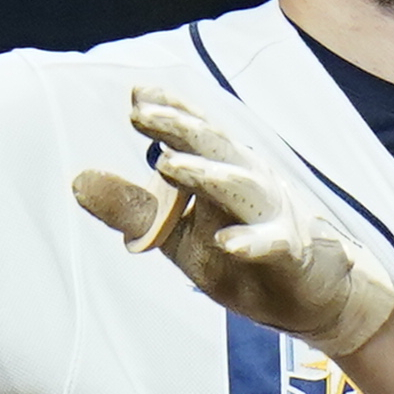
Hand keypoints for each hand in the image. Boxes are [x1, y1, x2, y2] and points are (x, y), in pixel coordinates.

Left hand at [70, 88, 393, 354]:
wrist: (315, 298)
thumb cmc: (242, 258)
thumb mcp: (178, 236)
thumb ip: (134, 208)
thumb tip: (78, 180)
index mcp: (224, 172)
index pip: (195, 134)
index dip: (168, 112)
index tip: (136, 94)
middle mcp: (249, 183)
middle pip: (214, 147)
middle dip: (178, 127)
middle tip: (140, 113)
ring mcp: (272, 216)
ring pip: (238, 186)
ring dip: (205, 173)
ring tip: (168, 165)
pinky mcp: (290, 255)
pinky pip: (270, 245)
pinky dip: (250, 243)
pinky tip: (228, 243)